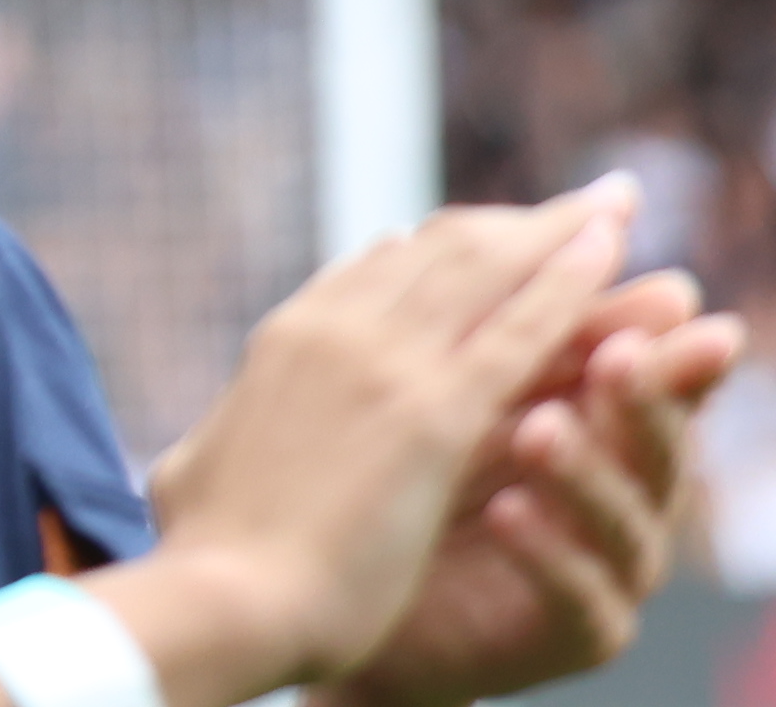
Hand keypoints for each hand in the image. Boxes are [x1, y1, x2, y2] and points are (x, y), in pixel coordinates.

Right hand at [129, 187, 633, 701]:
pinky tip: (610, 257)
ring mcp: (383, 362)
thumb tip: (180, 462)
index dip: (450, 248)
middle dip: (525, 222)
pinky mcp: (433, 412)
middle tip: (587, 201)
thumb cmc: (209, 555)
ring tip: (615, 204)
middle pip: (447, 249)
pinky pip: (518, 330)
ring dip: (562, 234)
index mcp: (286, 339)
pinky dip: (569, 286)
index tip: (500, 239)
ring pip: (489, 270)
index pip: (382, 269)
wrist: (227, 594)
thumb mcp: (196, 472)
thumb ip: (214, 448)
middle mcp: (335, 328)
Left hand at [333, 273, 739, 706]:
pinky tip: (510, 513)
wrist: (341, 606)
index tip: (675, 292)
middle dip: (645, 394)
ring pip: (626, 525)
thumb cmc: (399, 490)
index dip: (660, 340)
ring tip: (540, 425)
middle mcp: (612, 505)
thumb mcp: (451, 401)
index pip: (640, 385)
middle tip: (623, 349)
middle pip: (654, 448)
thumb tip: (549, 231)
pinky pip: (575, 599)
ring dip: (587, 468)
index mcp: (594, 441)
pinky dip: (547, 552)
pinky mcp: (562, 637)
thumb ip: (506, 332)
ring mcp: (597, 573)